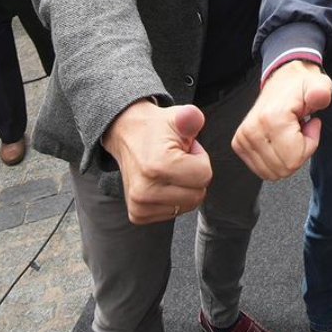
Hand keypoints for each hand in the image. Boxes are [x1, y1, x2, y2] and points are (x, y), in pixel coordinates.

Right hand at [100, 100, 213, 224]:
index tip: (186, 150)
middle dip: (194, 175)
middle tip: (179, 160)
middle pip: (198, 194)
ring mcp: (139, 205)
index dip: (200, 159)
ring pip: (187, 205)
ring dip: (185, 188)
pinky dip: (173, 198)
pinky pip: (174, 212)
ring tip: (170, 170)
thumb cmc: (157, 128)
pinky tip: (162, 183)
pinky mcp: (137, 214)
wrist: (126, 135)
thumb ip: (191, 117)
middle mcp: (145, 190)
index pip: (204, 176)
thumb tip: (194, 118)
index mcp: (158, 166)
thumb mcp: (177, 116)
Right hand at [232, 61, 331, 180]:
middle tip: (299, 131)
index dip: (309, 146)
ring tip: (289, 135)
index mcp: (271, 118)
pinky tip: (279, 141)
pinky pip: (263, 170)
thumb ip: (321, 92)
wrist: (282, 82)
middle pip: (284, 169)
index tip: (308, 126)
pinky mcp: (239, 144)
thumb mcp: (319, 86)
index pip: (294, 159)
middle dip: (299, 153)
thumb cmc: (300, 87)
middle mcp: (253, 130)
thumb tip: (319, 97)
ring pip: (272, 172)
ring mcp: (243, 138)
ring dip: (287, 158)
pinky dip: (275, 160)